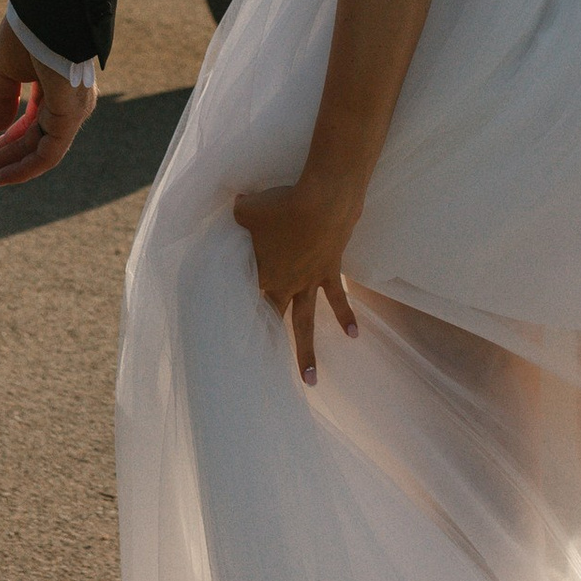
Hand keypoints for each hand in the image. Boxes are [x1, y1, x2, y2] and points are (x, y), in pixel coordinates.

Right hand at [0, 11, 96, 189]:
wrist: (47, 11)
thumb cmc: (30, 32)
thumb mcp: (8, 68)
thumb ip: (4, 97)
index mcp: (57, 89)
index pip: (32, 124)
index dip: (6, 141)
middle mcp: (69, 103)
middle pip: (33, 141)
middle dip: (2, 159)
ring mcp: (72, 111)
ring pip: (38, 150)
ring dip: (6, 166)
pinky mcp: (71, 116)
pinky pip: (49, 153)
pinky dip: (26, 168)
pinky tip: (3, 176)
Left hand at [232, 174, 363, 385]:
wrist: (322, 202)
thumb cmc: (281, 206)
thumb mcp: (248, 207)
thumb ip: (238, 211)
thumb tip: (234, 204)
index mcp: (261, 272)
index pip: (244, 298)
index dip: (235, 313)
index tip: (226, 338)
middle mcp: (284, 283)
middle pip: (271, 318)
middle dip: (266, 345)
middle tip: (260, 372)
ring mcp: (309, 281)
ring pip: (305, 322)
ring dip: (306, 351)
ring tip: (310, 378)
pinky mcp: (330, 272)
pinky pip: (338, 299)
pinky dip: (346, 316)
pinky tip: (353, 335)